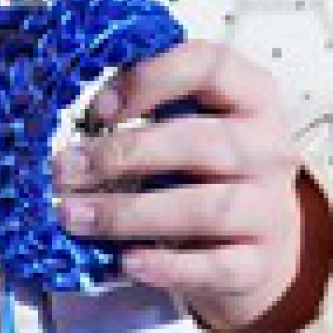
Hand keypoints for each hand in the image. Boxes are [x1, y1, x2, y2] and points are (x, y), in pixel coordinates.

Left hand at [51, 41, 332, 332]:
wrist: (265, 236)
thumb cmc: (212, 165)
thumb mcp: (195, 120)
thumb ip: (151, 103)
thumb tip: (72, 114)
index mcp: (251, 96)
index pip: (208, 66)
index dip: (149, 79)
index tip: (98, 108)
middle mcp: (267, 148)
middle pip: (196, 142)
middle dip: (121, 154)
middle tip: (64, 170)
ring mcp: (268, 209)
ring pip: (202, 208)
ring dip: (128, 213)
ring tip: (74, 216)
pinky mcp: (259, 263)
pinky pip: (214, 266)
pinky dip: (167, 266)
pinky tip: (126, 261)